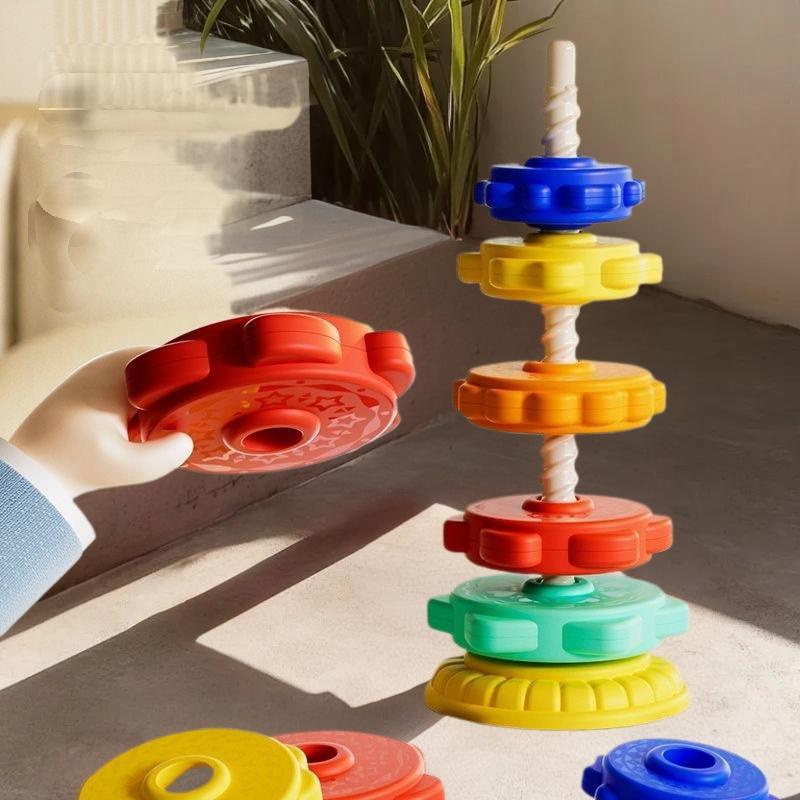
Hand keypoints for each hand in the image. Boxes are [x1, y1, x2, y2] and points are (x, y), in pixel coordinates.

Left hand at [10, 347, 192, 496]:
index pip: (177, 357)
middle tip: (198, 415)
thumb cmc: (72, 463)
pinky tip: (156, 423)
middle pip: (168, 365)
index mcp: (119, 369)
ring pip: (154, 375)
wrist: (31, 468)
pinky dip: (151, 399)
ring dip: (168, 395)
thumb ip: (167, 455)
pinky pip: (139, 383)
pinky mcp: (99, 384)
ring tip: (177, 422)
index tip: (212, 398)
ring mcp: (102, 370)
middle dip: (184, 389)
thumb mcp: (128, 467)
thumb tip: (187, 440)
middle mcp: (110, 362)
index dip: (199, 376)